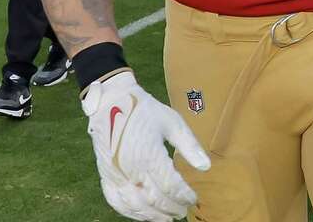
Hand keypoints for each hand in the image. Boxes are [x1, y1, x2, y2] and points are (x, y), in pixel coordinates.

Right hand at [82, 70, 210, 221]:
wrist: (112, 102)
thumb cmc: (145, 111)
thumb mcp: (172, 122)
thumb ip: (189, 145)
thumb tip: (206, 167)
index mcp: (149, 155)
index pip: (170, 186)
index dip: (184, 195)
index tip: (194, 198)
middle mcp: (131, 169)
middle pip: (154, 199)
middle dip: (171, 208)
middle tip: (183, 211)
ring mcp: (116, 175)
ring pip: (135, 205)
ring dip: (153, 216)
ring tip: (167, 218)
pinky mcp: (105, 176)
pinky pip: (116, 202)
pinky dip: (130, 212)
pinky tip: (142, 214)